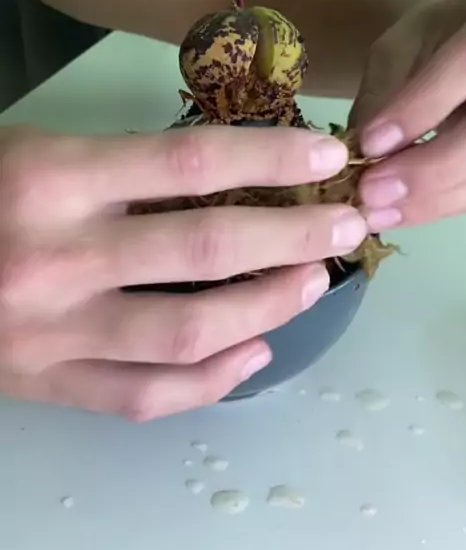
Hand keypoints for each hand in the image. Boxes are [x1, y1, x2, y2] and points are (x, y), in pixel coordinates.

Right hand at [0, 124, 365, 419]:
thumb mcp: (38, 152)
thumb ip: (120, 168)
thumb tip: (225, 179)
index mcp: (51, 180)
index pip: (187, 162)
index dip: (269, 159)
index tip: (325, 157)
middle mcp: (57, 258)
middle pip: (203, 249)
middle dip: (291, 237)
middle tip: (343, 226)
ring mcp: (53, 333)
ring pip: (186, 332)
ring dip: (267, 308)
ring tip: (312, 284)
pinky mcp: (47, 386)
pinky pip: (144, 397)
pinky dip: (211, 381)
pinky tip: (255, 355)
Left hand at [350, 0, 465, 228]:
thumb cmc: (436, 42)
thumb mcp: (402, 48)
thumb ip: (387, 88)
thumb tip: (364, 148)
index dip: (421, 108)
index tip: (370, 145)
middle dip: (429, 171)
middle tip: (372, 193)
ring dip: (435, 200)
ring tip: (379, 211)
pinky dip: (445, 205)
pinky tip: (405, 211)